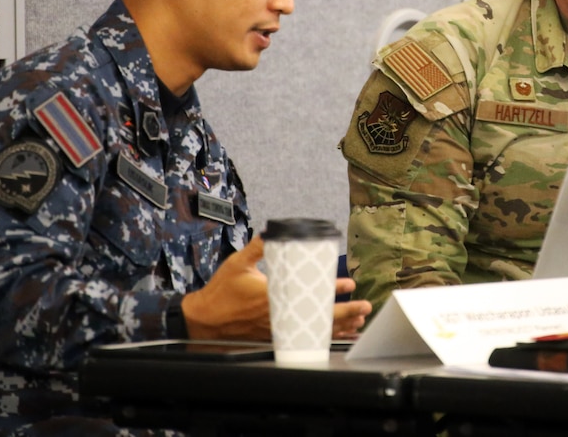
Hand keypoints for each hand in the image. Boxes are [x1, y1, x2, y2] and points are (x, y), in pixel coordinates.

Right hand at [181, 237, 372, 341]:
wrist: (203, 320)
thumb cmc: (220, 292)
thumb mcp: (237, 263)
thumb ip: (258, 247)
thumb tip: (272, 230)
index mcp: (273, 297)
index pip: (311, 295)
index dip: (333, 292)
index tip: (349, 286)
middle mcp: (279, 316)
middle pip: (319, 318)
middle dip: (345, 313)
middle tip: (364, 307)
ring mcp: (277, 329)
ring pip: (313, 331)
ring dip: (337, 328)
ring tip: (357, 322)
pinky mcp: (273, 337)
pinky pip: (303, 338)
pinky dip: (321, 337)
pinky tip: (333, 336)